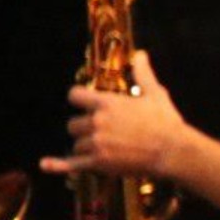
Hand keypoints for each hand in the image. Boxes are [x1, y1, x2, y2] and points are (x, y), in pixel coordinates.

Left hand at [42, 51, 194, 177]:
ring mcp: (96, 143)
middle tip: (103, 132)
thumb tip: (140, 54)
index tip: (84, 103)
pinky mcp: (99, 162)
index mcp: (106, 103)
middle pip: (73, 124)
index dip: (79, 100)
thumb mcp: (155, 94)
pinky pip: (73, 163)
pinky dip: (59, 165)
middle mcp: (96, 122)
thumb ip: (142, 74)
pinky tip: (46, 164)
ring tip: (106, 148)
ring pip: (77, 144)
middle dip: (85, 128)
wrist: (173, 151)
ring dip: (87, 146)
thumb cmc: (166, 123)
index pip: (75, 96)